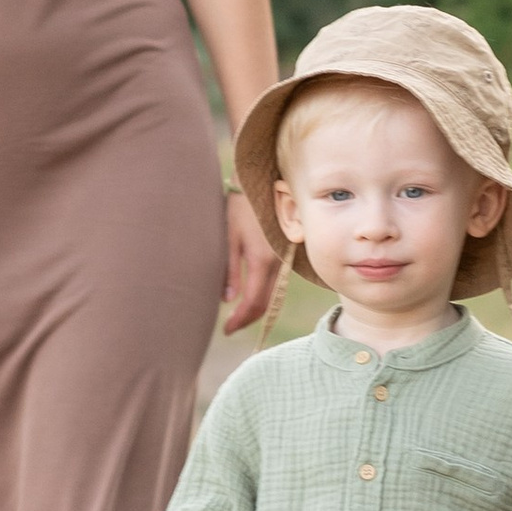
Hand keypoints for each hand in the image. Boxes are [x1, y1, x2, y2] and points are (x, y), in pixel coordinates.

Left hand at [219, 187, 282, 332]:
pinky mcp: (285, 251)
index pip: (253, 302)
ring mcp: (284, 257)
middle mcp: (278, 262)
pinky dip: (264, 292)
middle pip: (266, 302)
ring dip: (257, 307)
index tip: (226, 330)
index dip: (240, 320)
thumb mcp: (228, 235)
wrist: (265, 180)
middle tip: (230, 327)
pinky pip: (276, 280)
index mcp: (262, 260)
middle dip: (248, 319)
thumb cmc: (241, 204)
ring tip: (237, 315)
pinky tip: (250, 293)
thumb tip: (228, 299)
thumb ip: (229, 269)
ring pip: (273, 292)